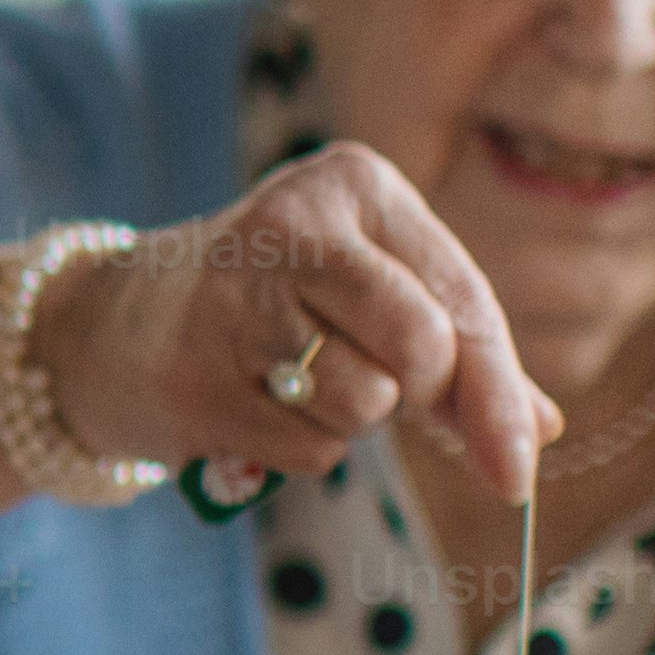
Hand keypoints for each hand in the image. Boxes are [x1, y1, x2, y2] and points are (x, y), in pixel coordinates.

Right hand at [44, 144, 557, 500]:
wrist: (115, 324)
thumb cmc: (277, 305)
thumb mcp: (374, 295)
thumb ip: (463, 356)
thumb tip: (539, 433)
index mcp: (354, 184)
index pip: (460, 298)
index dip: (496, 390)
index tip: (517, 470)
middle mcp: (293, 223)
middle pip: (423, 349)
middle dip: (413, 393)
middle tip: (367, 378)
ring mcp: (235, 298)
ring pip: (364, 406)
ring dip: (343, 421)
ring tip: (289, 380)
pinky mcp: (195, 375)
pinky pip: (307, 450)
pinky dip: (293, 449)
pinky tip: (248, 404)